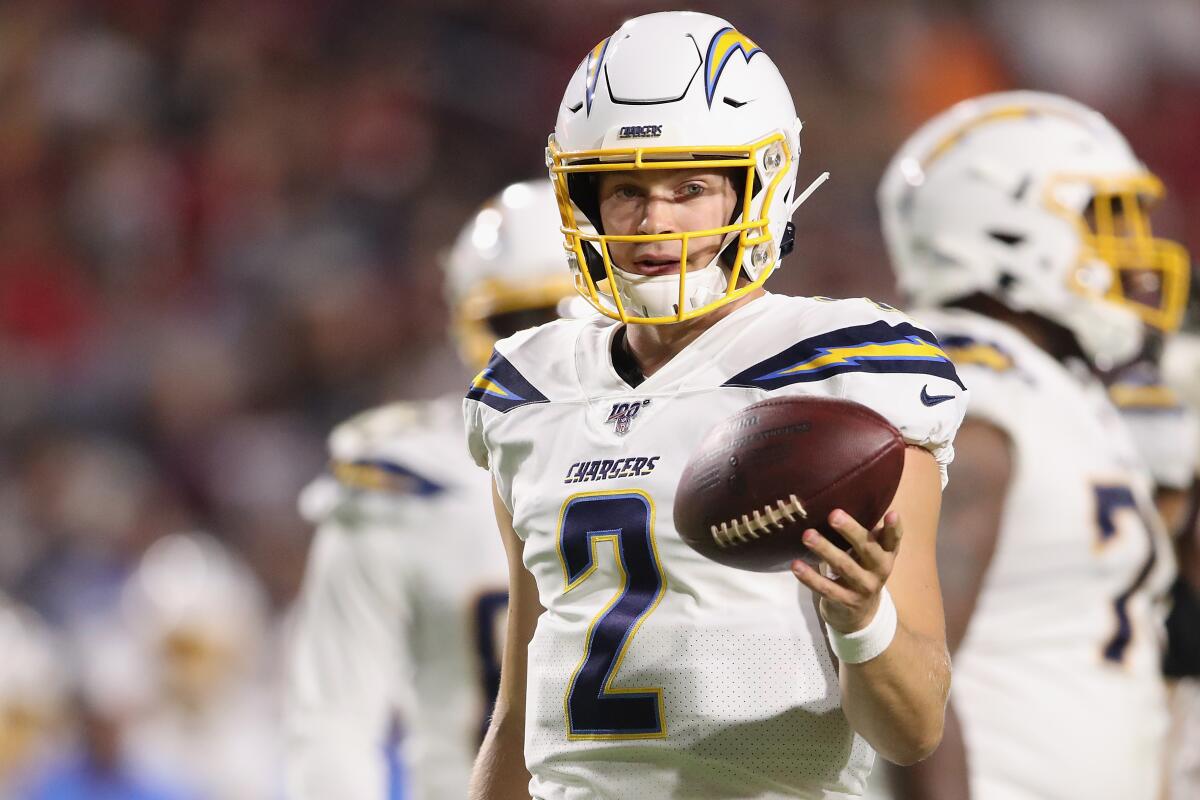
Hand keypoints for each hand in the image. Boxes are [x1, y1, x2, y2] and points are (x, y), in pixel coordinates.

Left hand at [790, 509, 902, 633]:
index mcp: (886, 554)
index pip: (893, 539)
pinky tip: (796, 565)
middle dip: (851, 531)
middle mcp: (880, 570)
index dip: (893, 527)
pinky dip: (810, 577)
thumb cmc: (863, 569)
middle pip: (867, 548)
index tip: (891, 513)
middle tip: (833, 514)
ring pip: (844, 566)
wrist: (861, 614)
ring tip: (807, 535)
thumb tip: (848, 497)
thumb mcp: (871, 553)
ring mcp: (864, 587)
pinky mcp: (846, 601)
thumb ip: (867, 532)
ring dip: (824, 549)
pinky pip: (826, 588)